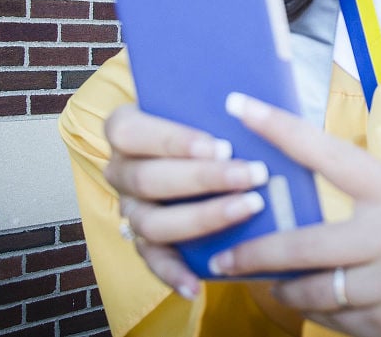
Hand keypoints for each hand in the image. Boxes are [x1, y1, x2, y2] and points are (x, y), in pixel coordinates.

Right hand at [102, 103, 270, 297]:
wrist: (207, 148)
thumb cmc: (208, 118)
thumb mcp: (209, 101)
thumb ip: (223, 101)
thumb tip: (260, 95)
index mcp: (125, 128)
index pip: (131, 132)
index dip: (173, 140)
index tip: (221, 145)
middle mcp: (121, 170)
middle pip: (148, 179)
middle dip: (203, 179)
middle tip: (252, 174)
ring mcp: (131, 208)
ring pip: (152, 222)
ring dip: (202, 218)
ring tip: (249, 208)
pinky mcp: (144, 241)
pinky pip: (153, 261)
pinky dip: (174, 274)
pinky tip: (198, 284)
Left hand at [209, 93, 380, 336]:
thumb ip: (359, 195)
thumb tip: (293, 187)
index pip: (327, 153)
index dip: (280, 128)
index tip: (239, 106)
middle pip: (301, 245)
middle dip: (255, 254)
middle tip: (225, 256)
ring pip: (312, 292)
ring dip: (284, 290)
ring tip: (268, 283)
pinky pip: (334, 322)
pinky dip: (318, 314)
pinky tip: (315, 305)